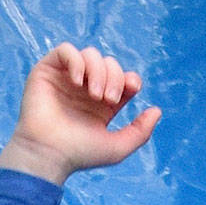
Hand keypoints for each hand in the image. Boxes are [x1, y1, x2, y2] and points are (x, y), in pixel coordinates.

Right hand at [0, 43, 160, 184]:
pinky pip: (66, 50)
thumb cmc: (80, 154)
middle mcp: (86, 88)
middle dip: (114, 77)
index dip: (130, 78)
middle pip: (110, 64)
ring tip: (94, 94)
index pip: (123, 78)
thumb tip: (157, 110)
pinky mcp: (48, 70)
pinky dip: (77, 61)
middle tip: (108, 99)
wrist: (49, 154)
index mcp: (103, 103)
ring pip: (91, 54)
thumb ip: (140, 132)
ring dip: (98, 71)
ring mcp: (67, 78)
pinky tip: (78, 82)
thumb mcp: (117, 147)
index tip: (132, 88)